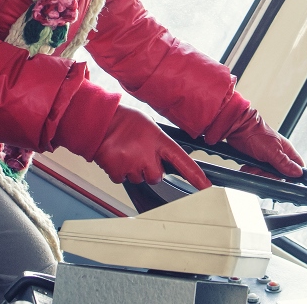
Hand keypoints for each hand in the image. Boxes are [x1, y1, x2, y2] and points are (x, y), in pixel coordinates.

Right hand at [94, 105, 210, 188]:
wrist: (100, 121)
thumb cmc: (125, 120)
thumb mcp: (149, 125)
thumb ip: (159, 142)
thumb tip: (165, 156)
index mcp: (158, 140)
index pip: (182, 160)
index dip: (195, 175)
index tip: (205, 186)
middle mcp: (147, 154)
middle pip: (157, 177)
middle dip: (151, 169)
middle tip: (141, 154)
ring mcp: (132, 164)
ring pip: (139, 179)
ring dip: (134, 169)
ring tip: (127, 151)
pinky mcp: (117, 172)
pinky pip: (123, 180)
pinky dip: (120, 171)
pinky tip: (118, 157)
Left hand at [225, 110, 304, 177]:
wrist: (237, 127)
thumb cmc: (255, 133)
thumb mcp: (272, 151)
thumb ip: (285, 163)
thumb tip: (298, 173)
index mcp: (286, 150)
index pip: (297, 166)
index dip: (294, 176)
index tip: (286, 181)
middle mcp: (278, 155)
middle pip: (280, 175)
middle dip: (269, 175)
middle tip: (262, 169)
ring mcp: (266, 158)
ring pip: (266, 175)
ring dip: (258, 173)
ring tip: (252, 167)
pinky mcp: (256, 161)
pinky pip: (256, 173)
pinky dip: (250, 171)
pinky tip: (247, 167)